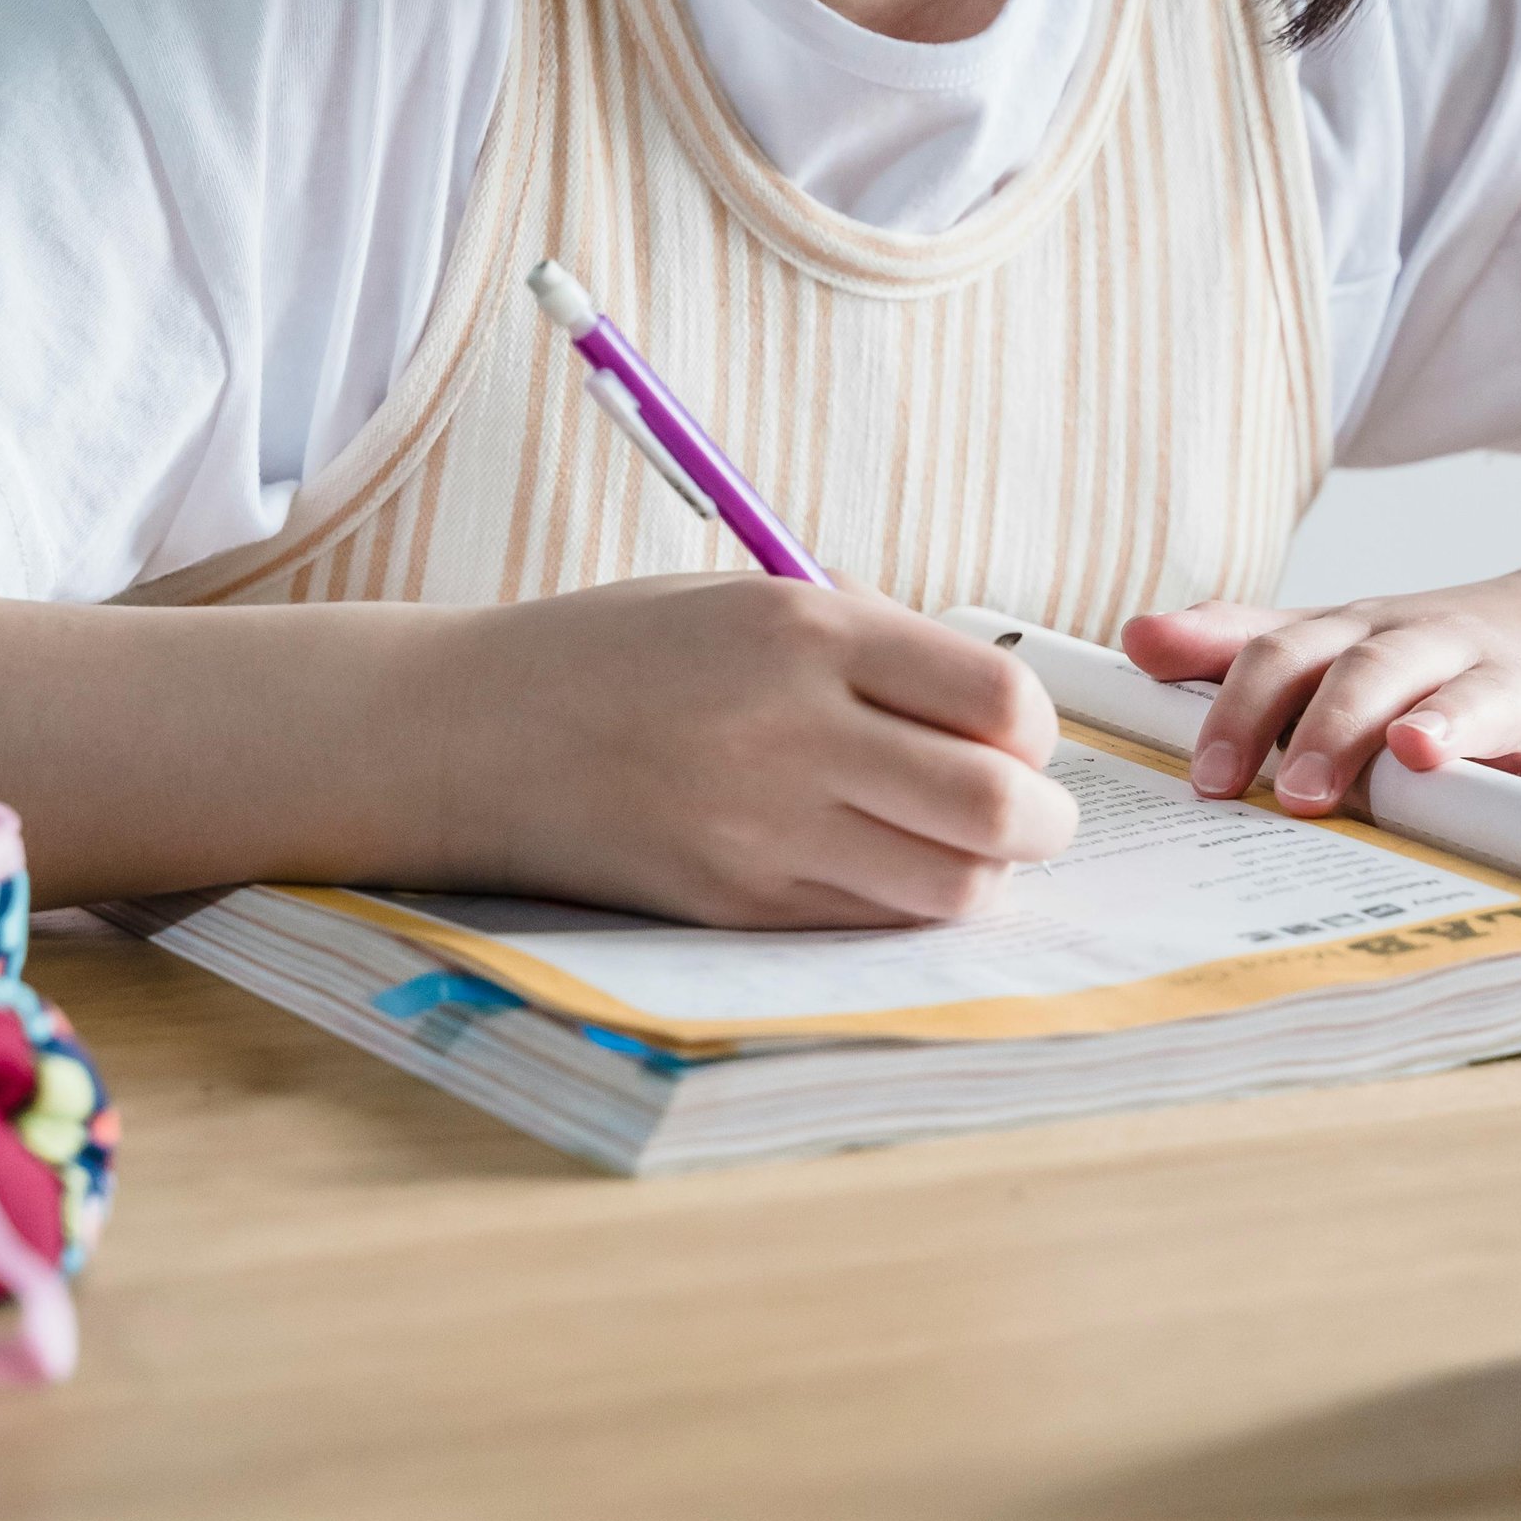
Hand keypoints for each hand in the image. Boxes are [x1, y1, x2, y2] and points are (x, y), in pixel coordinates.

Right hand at [434, 571, 1077, 926]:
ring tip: (964, 850)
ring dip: (984, 874)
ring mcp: (762, 832)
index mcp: (804, 630)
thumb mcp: (749, 596)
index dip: (1034, 729)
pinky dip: (906, 906)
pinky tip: (885, 871)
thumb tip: (993, 707)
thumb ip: (870, 640)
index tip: (1019, 734)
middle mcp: (793, 732)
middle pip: (996, 806)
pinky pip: (870, 924)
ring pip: (950, 887)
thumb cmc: (622, 650)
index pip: (997, 699)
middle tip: (1033, 812)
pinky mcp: (735, 908)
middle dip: (1043, 818)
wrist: (476, 733)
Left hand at [1123, 535, 1520, 819]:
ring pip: (1478, 695)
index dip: (1240, 707)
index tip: (1204, 772)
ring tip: (1419, 754)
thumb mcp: (1346, 636)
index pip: (1288, 653)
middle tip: (1291, 789)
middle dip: (1329, 727)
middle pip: (1372, 671)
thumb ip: (1245, 643)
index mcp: (1368, 635)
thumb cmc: (1455, 647)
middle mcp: (1437, 646)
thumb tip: (1136, 639)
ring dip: (1448, 725)